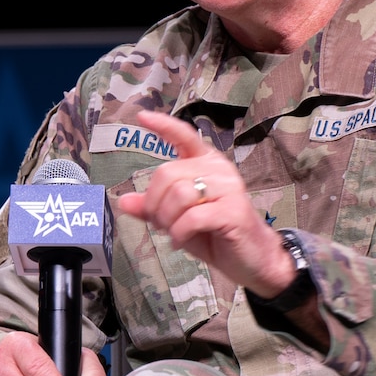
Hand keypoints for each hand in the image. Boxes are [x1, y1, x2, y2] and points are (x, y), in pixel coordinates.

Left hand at [116, 110, 296, 298]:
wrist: (251, 259)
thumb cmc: (215, 234)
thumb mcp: (177, 219)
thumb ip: (152, 208)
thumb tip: (123, 201)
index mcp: (206, 163)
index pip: (184, 135)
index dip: (163, 125)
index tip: (142, 116)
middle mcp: (219, 169)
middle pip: (167, 174)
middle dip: (155, 204)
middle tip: (162, 224)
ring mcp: (229, 188)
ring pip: (178, 194)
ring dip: (167, 220)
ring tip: (174, 233)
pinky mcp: (233, 210)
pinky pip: (192, 217)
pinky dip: (179, 232)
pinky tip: (181, 241)